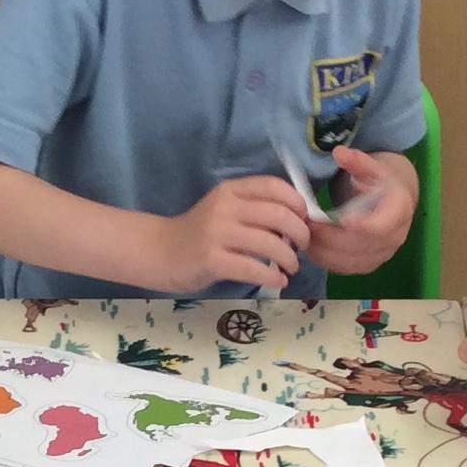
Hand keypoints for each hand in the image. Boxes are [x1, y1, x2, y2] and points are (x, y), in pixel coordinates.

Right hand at [164, 177, 312, 292]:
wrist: (161, 252)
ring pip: (269, 243)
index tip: (305, 219)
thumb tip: (297, 220)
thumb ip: (254, 209)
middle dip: (300, 233)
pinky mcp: (211, 260)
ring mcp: (216, 233)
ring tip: (291, 266)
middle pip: (278, 214)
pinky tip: (279, 280)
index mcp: (231, 190)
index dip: (297, 203)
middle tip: (303, 247)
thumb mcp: (225, 210)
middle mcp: (224, 207)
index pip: (274, 186)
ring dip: (289, 257)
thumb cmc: (200, 233)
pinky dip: (272, 276)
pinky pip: (252, 268)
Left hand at [307, 148, 414, 276]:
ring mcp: (382, 254)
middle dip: (332, 238)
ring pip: (352, 262)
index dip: (363, 226)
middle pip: (362, 246)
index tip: (340, 219)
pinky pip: (347, 269)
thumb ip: (357, 161)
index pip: (382, 225)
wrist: (392, 200)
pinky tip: (310, 249)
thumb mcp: (372, 166)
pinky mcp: (369, 264)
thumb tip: (339, 152)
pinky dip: (327, 261)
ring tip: (303, 238)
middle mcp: (395, 237)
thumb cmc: (380, 181)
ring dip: (325, 253)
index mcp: (399, 210)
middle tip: (307, 226)